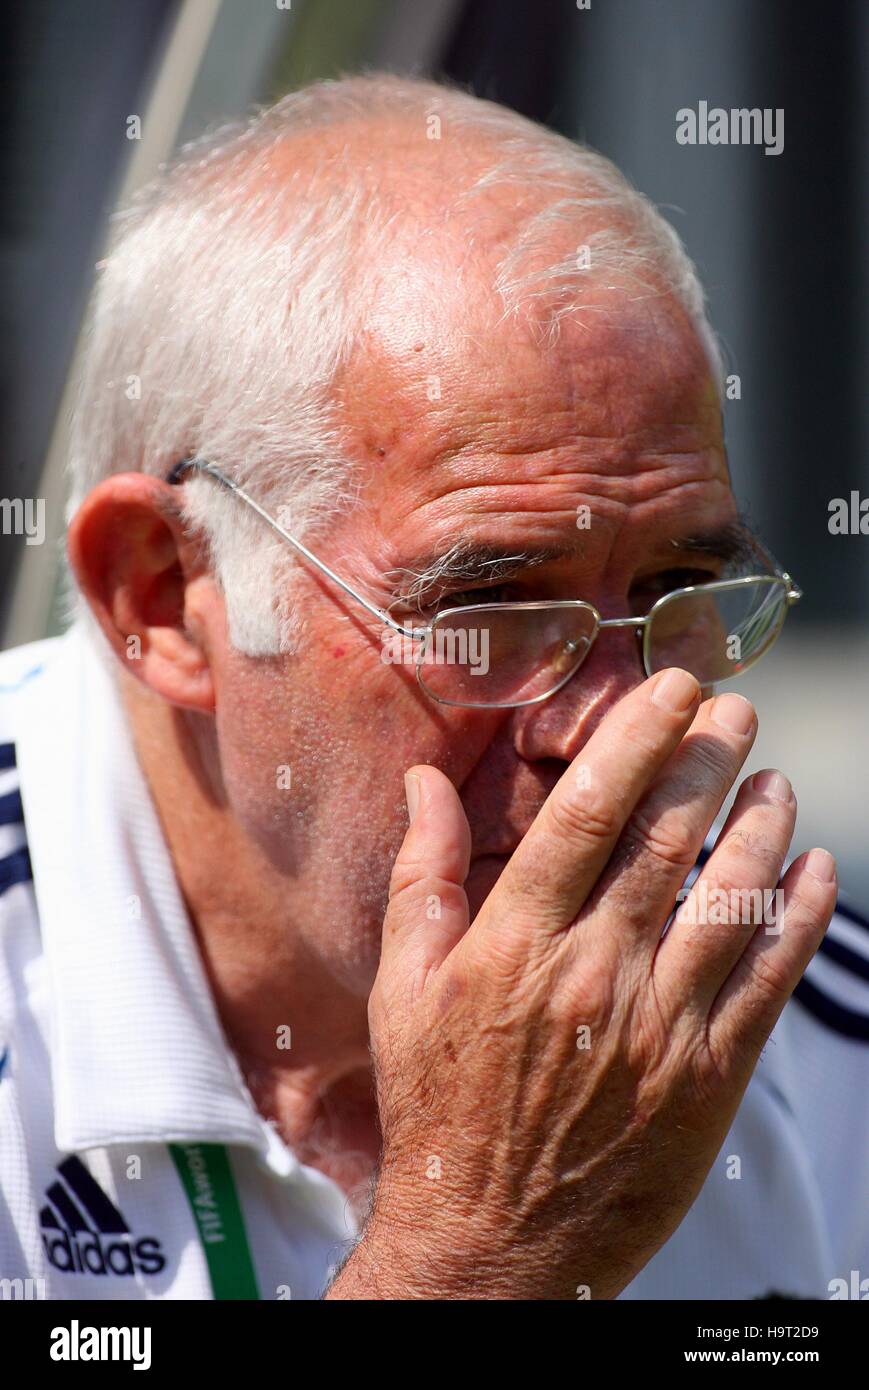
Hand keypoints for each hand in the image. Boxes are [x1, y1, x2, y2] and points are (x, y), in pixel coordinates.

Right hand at [328, 668, 835, 1299]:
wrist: (488, 1245)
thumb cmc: (437, 1107)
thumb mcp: (402, 989)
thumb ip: (422, 877)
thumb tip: (423, 782)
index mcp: (513, 944)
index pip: (586, 814)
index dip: (636, 739)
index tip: (671, 687)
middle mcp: (592, 973)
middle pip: (667, 840)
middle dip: (709, 759)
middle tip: (735, 707)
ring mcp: (658, 1027)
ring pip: (728, 899)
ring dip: (762, 826)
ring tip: (774, 779)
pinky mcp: (706, 1078)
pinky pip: (768, 982)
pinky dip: (799, 919)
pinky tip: (815, 872)